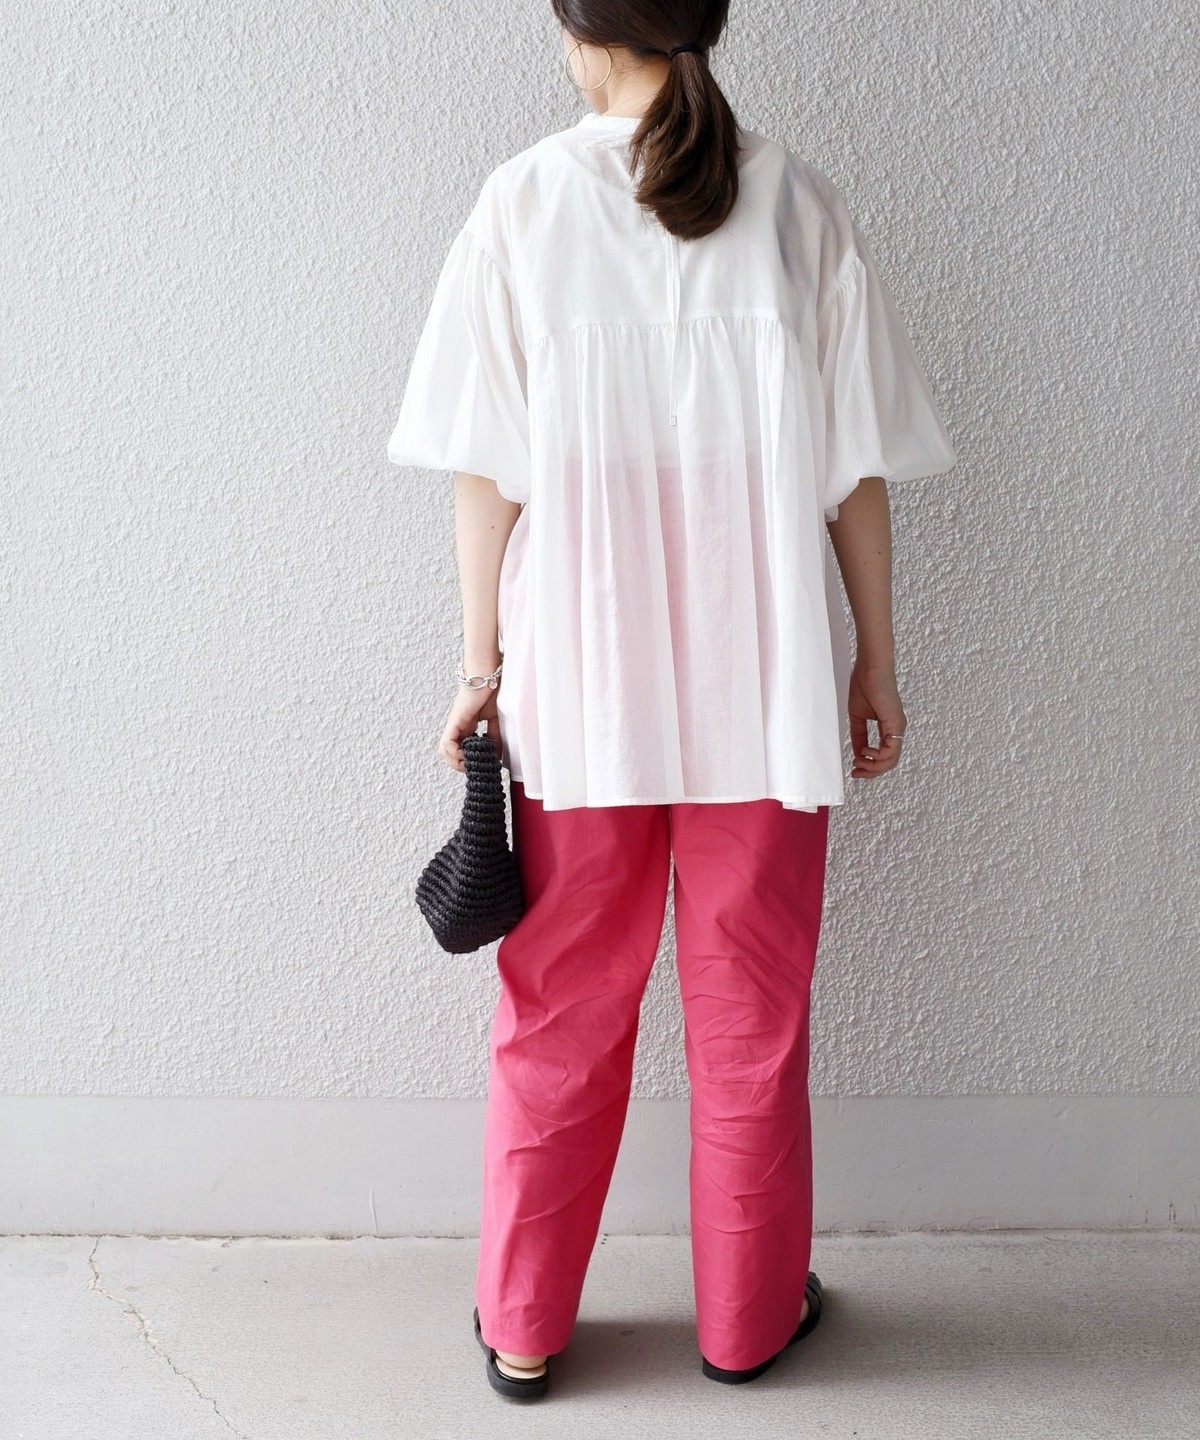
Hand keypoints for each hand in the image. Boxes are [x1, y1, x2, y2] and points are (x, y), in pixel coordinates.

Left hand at [438, 679, 502, 772]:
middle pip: (447, 753)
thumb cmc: (492, 691)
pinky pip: (447, 743)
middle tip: (472, 767)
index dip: (466, 760)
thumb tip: (497, 754)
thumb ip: (495, 736)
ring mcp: (455, 724)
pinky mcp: (455, 721)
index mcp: (467, 726)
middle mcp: (458, 727)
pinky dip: (455, 753)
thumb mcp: (496, 719)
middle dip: (458, 764)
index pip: (459, 749)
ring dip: (455, 761)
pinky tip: (466, 754)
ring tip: (469, 763)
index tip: (478, 764)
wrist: (488, 676)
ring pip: (444, 750)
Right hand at [848, 661, 906, 778]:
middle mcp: (896, 729)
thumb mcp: (857, 717)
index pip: (884, 756)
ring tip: (858, 762)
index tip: (854, 769)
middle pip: (889, 763)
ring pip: (891, 760)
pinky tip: (865, 752)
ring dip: (873, 766)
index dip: (869, 766)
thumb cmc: (864, 685)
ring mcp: (897, 727)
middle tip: (855, 772)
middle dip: (871, 772)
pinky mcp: (895, 723)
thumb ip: (859, 736)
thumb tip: (858, 753)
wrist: (869, 669)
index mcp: (889, 728)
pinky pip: (891, 750)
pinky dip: (877, 756)